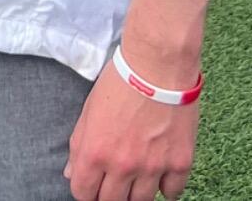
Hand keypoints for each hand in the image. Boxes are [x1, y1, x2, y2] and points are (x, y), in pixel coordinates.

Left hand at [63, 61, 197, 200]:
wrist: (158, 63)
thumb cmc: (121, 80)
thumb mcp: (90, 109)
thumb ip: (79, 145)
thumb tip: (72, 173)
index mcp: (95, 152)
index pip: (83, 194)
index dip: (86, 191)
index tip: (93, 185)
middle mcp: (122, 166)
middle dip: (110, 195)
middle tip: (116, 180)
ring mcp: (153, 168)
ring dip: (137, 191)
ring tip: (137, 173)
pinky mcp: (179, 163)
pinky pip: (171, 192)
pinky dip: (165, 185)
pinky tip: (160, 170)